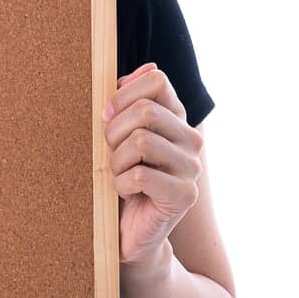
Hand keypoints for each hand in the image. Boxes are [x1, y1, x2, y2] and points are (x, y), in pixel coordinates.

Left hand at [103, 62, 203, 267]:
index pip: (157, 81)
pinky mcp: (185, 195)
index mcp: (177, 118)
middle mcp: (191, 139)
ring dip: (116, 161)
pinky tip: (125, 194)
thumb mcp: (120, 135)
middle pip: (145, 111)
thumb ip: (131, 100)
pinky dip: (121, 184)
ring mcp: (192, 167)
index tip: (106, 115)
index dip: (123, 94)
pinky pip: (140, 175)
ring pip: (140, 141)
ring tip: (118, 174)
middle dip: (113, 131)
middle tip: (109, 153)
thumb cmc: (122, 178)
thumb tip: (147, 66)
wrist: (130, 231)